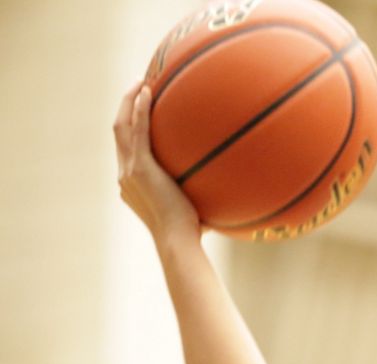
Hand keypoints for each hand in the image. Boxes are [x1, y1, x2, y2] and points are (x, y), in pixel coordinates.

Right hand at [113, 82, 200, 245]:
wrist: (178, 242)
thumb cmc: (191, 234)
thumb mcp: (194, 209)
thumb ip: (202, 196)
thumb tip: (230, 193)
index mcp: (132, 185)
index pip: (126, 150)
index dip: (130, 128)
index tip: (140, 112)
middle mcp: (125, 176)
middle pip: (119, 133)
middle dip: (125, 108)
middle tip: (137, 89)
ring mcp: (129, 171)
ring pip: (122, 127)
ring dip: (129, 102)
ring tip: (140, 82)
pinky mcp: (139, 168)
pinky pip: (136, 131)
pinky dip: (139, 110)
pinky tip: (147, 92)